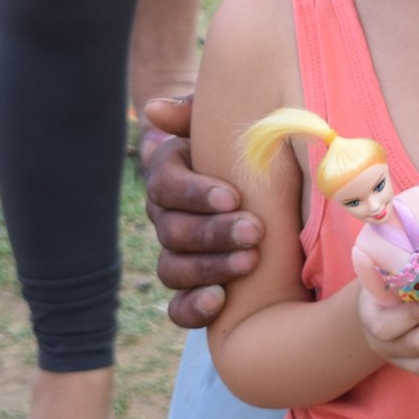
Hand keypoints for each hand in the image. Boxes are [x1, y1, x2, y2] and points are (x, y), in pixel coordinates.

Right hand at [141, 94, 263, 329]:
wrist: (261, 177)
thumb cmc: (243, 142)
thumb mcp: (224, 120)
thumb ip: (194, 112)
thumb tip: (156, 110)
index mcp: (168, 173)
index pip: (166, 185)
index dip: (195, 193)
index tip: (232, 195)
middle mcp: (165, 216)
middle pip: (172, 230)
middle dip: (213, 233)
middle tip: (255, 231)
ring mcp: (177, 254)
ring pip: (173, 268)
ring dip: (209, 267)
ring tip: (249, 262)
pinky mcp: (193, 287)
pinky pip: (178, 307)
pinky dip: (193, 308)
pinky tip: (220, 302)